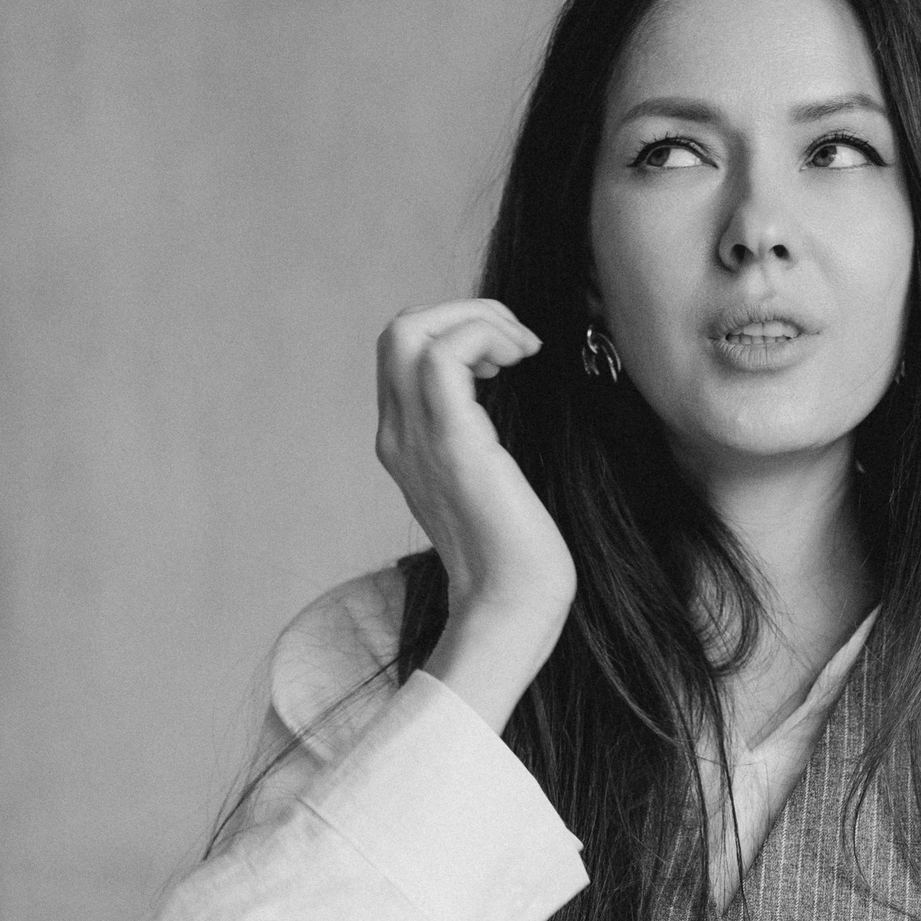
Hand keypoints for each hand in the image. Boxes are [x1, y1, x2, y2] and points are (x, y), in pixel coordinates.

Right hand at [374, 298, 576, 732]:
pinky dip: (486, 335)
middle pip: (398, 331)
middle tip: (516, 343)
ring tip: (520, 348)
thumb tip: (506, 392)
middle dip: (463, 313)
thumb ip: (481, 438)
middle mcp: (398, 436)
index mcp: (405, 443)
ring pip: (409, 331)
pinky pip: (444, 356)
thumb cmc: (515, 553)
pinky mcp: (452, 444)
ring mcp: (418, 439)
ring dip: (475, 319)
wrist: (511, 607)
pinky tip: (521, 358)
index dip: (455, 334)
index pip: (404, 354)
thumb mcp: (490, 479)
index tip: (507, 359)